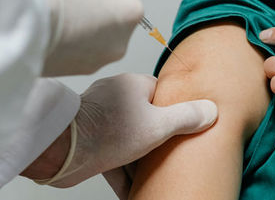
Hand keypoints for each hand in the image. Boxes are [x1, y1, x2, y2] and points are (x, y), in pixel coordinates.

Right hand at [19, 0, 143, 75]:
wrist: (19, 27)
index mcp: (128, 9)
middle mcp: (118, 40)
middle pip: (110, 8)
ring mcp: (95, 60)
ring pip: (92, 31)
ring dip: (80, 15)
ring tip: (62, 1)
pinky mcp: (70, 71)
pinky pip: (72, 47)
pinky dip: (64, 35)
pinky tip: (50, 21)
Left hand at [30, 73, 217, 189]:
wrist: (64, 150)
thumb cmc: (108, 131)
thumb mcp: (159, 125)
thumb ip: (186, 117)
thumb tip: (210, 110)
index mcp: (133, 85)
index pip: (161, 93)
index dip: (174, 111)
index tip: (185, 127)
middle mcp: (116, 98)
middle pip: (147, 120)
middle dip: (158, 142)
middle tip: (173, 157)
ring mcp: (101, 119)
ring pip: (130, 141)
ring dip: (140, 162)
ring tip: (154, 178)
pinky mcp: (90, 141)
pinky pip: (113, 156)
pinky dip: (123, 172)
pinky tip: (133, 190)